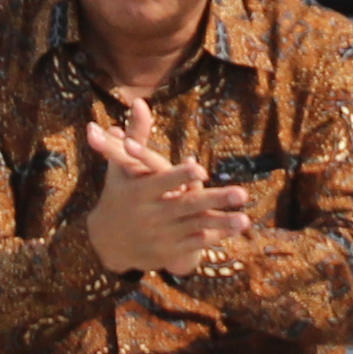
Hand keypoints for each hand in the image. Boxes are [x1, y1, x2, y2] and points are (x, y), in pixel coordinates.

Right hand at [81, 94, 252, 275]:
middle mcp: (150, 215)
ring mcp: (160, 236)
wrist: (107, 243)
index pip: (161, 182)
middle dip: (214, 200)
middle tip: (242, 193)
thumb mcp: (123, 166)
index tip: (200, 169)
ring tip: (245, 219)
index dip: (179, 176)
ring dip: (221, 223)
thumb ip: (136, 135)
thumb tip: (139, 101)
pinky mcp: (168, 252)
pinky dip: (215, 236)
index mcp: (138, 193)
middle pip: (186, 205)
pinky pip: (195, 243)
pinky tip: (236, 229)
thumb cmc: (119, 194)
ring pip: (195, 227)